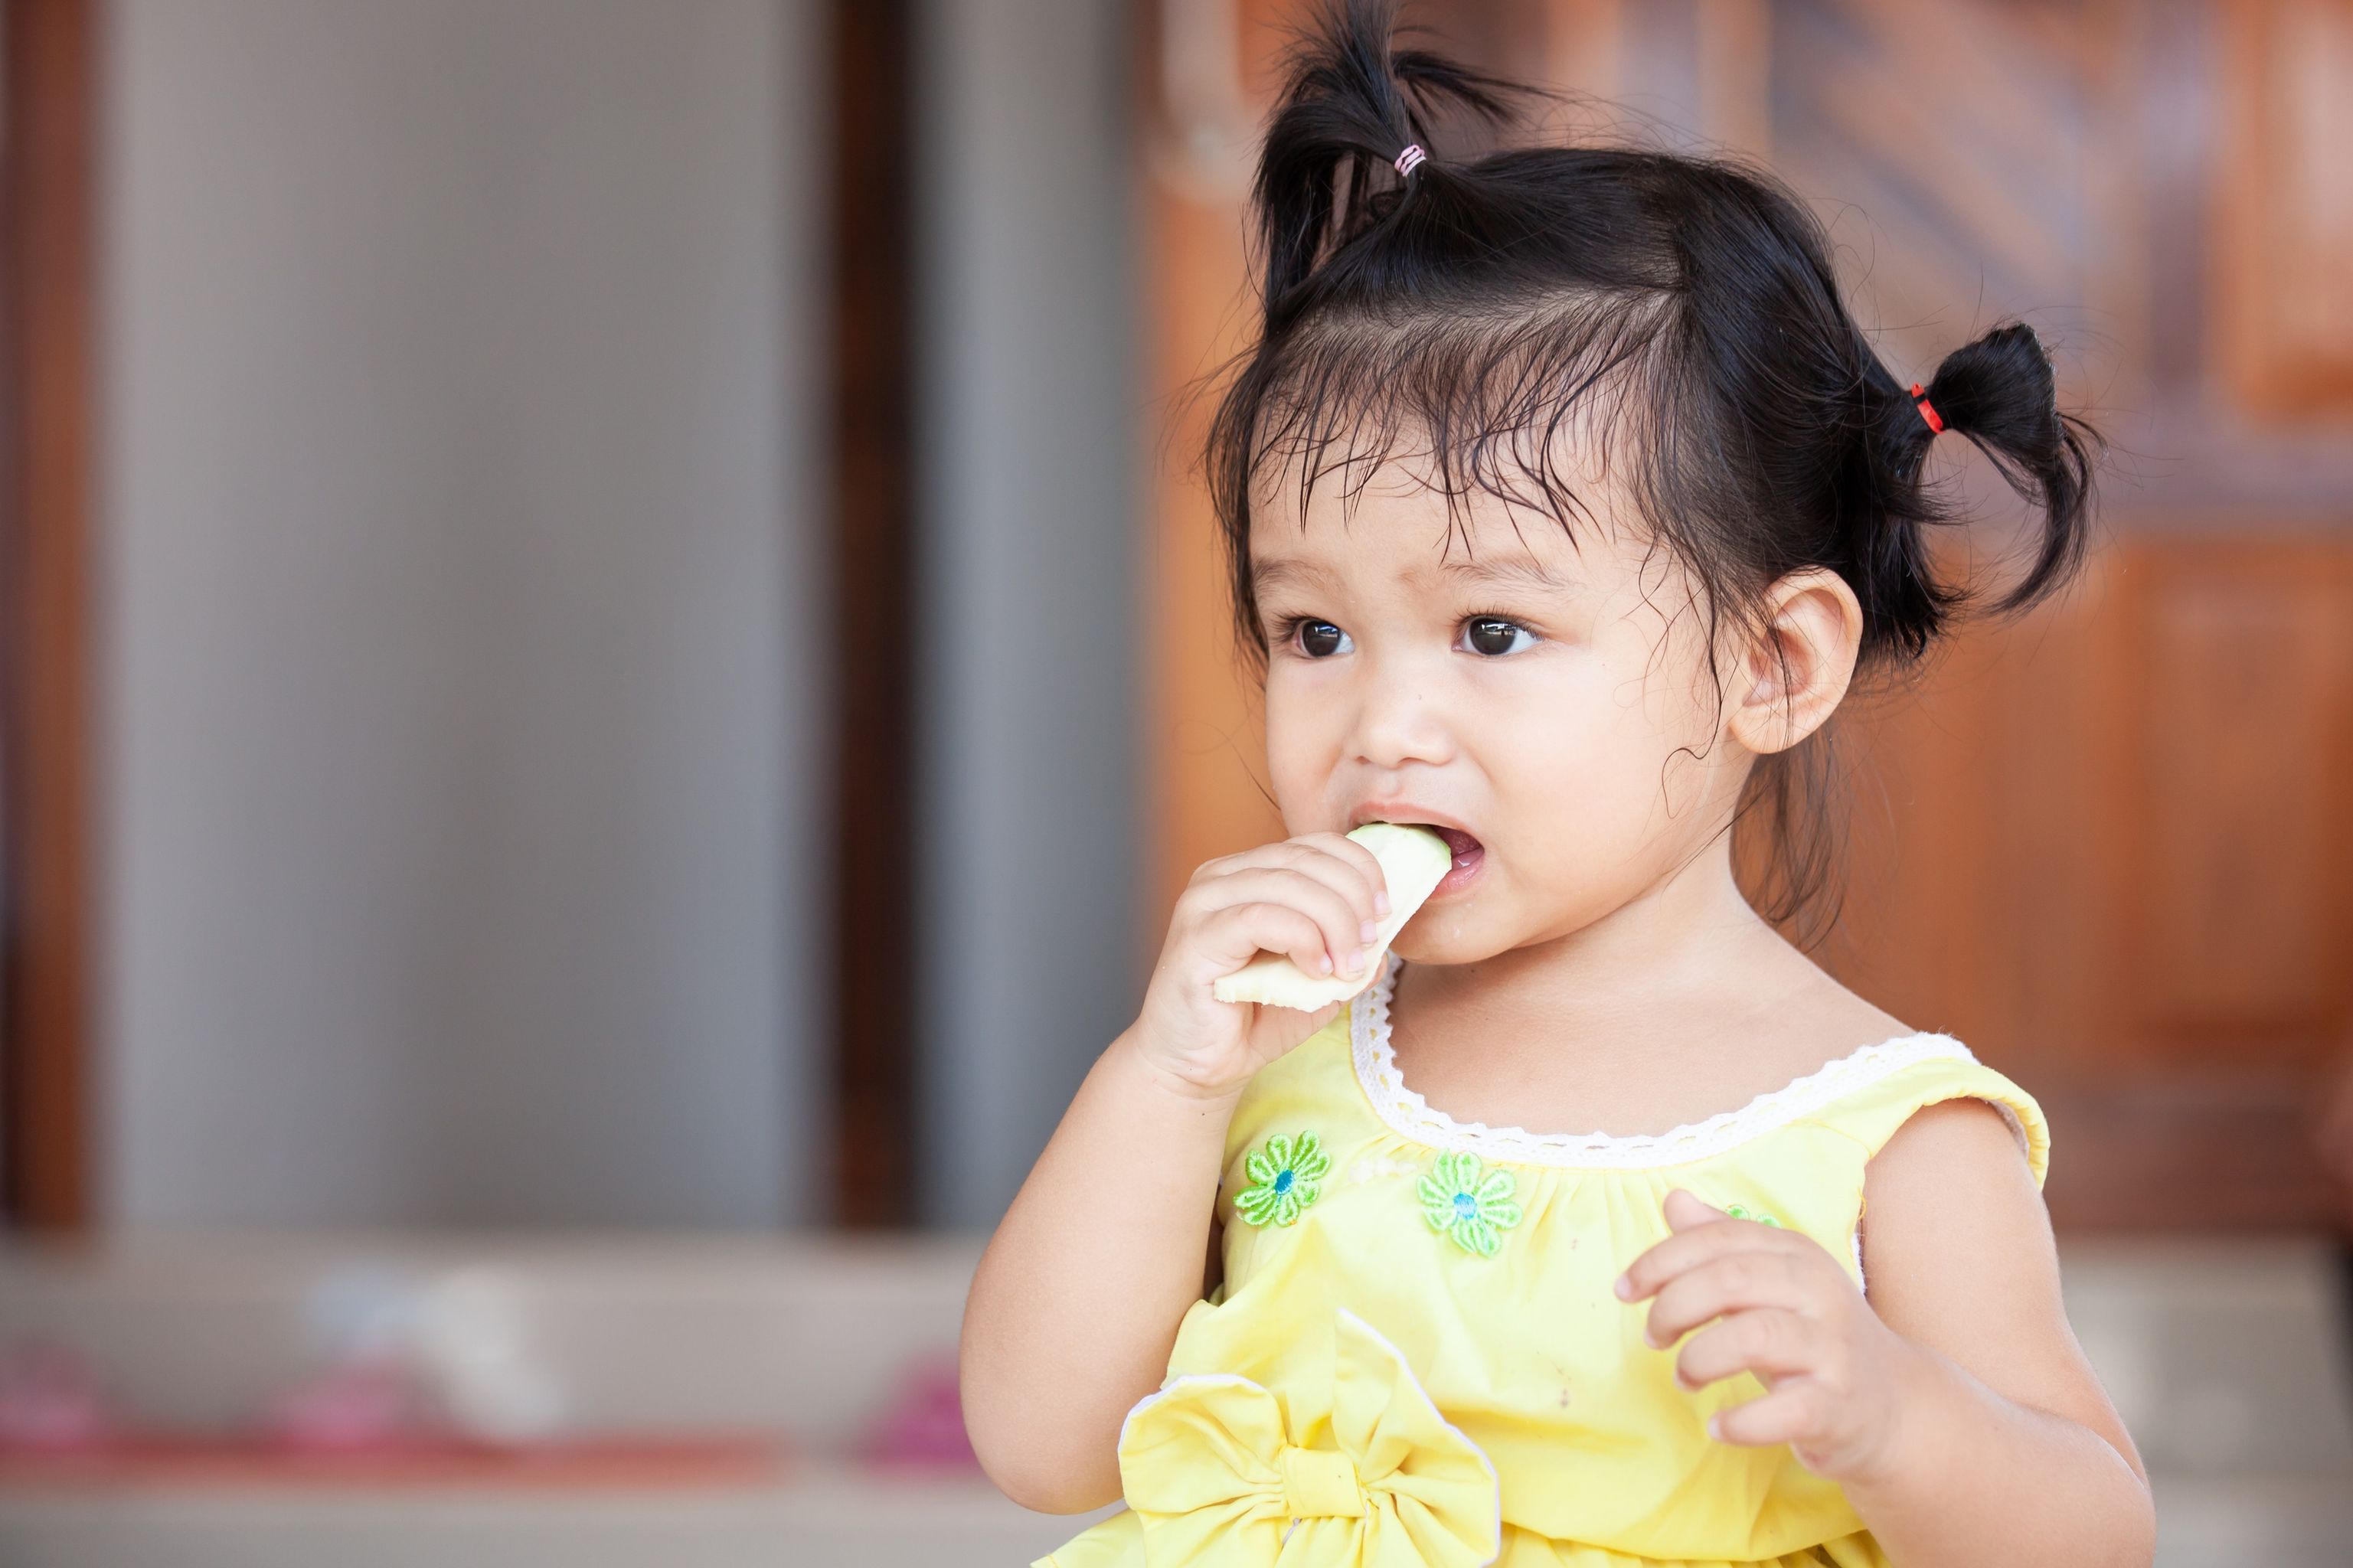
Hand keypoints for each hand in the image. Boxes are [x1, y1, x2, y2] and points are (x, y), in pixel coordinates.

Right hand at [1126, 833, 1389, 1100]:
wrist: (1198, 1067)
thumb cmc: (1253, 1019)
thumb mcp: (1318, 980)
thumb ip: (1348, 952)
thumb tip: (1386, 935)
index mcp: (1250, 874)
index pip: (1314, 845)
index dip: (1359, 869)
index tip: (1386, 910)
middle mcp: (1222, 877)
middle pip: (1305, 860)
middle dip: (1352, 899)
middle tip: (1371, 943)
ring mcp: (1204, 902)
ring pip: (1287, 884)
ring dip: (1333, 922)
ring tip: (1346, 965)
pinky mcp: (1196, 935)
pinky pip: (1261, 918)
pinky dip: (1302, 939)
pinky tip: (1316, 969)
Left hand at [1615, 1189, 1918, 1482]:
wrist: (1892, 1404)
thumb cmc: (1812, 1336)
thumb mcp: (1771, 1280)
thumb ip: (1722, 1242)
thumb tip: (1673, 1200)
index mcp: (1796, 1253)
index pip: (1718, 1238)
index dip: (1661, 1260)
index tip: (1625, 1290)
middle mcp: (1820, 1292)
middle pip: (1731, 1280)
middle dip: (1674, 1307)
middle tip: (1653, 1336)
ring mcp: (1833, 1350)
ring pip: (1755, 1337)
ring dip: (1700, 1359)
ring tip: (1684, 1377)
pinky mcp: (1838, 1406)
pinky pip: (1784, 1411)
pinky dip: (1741, 1421)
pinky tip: (1717, 1426)